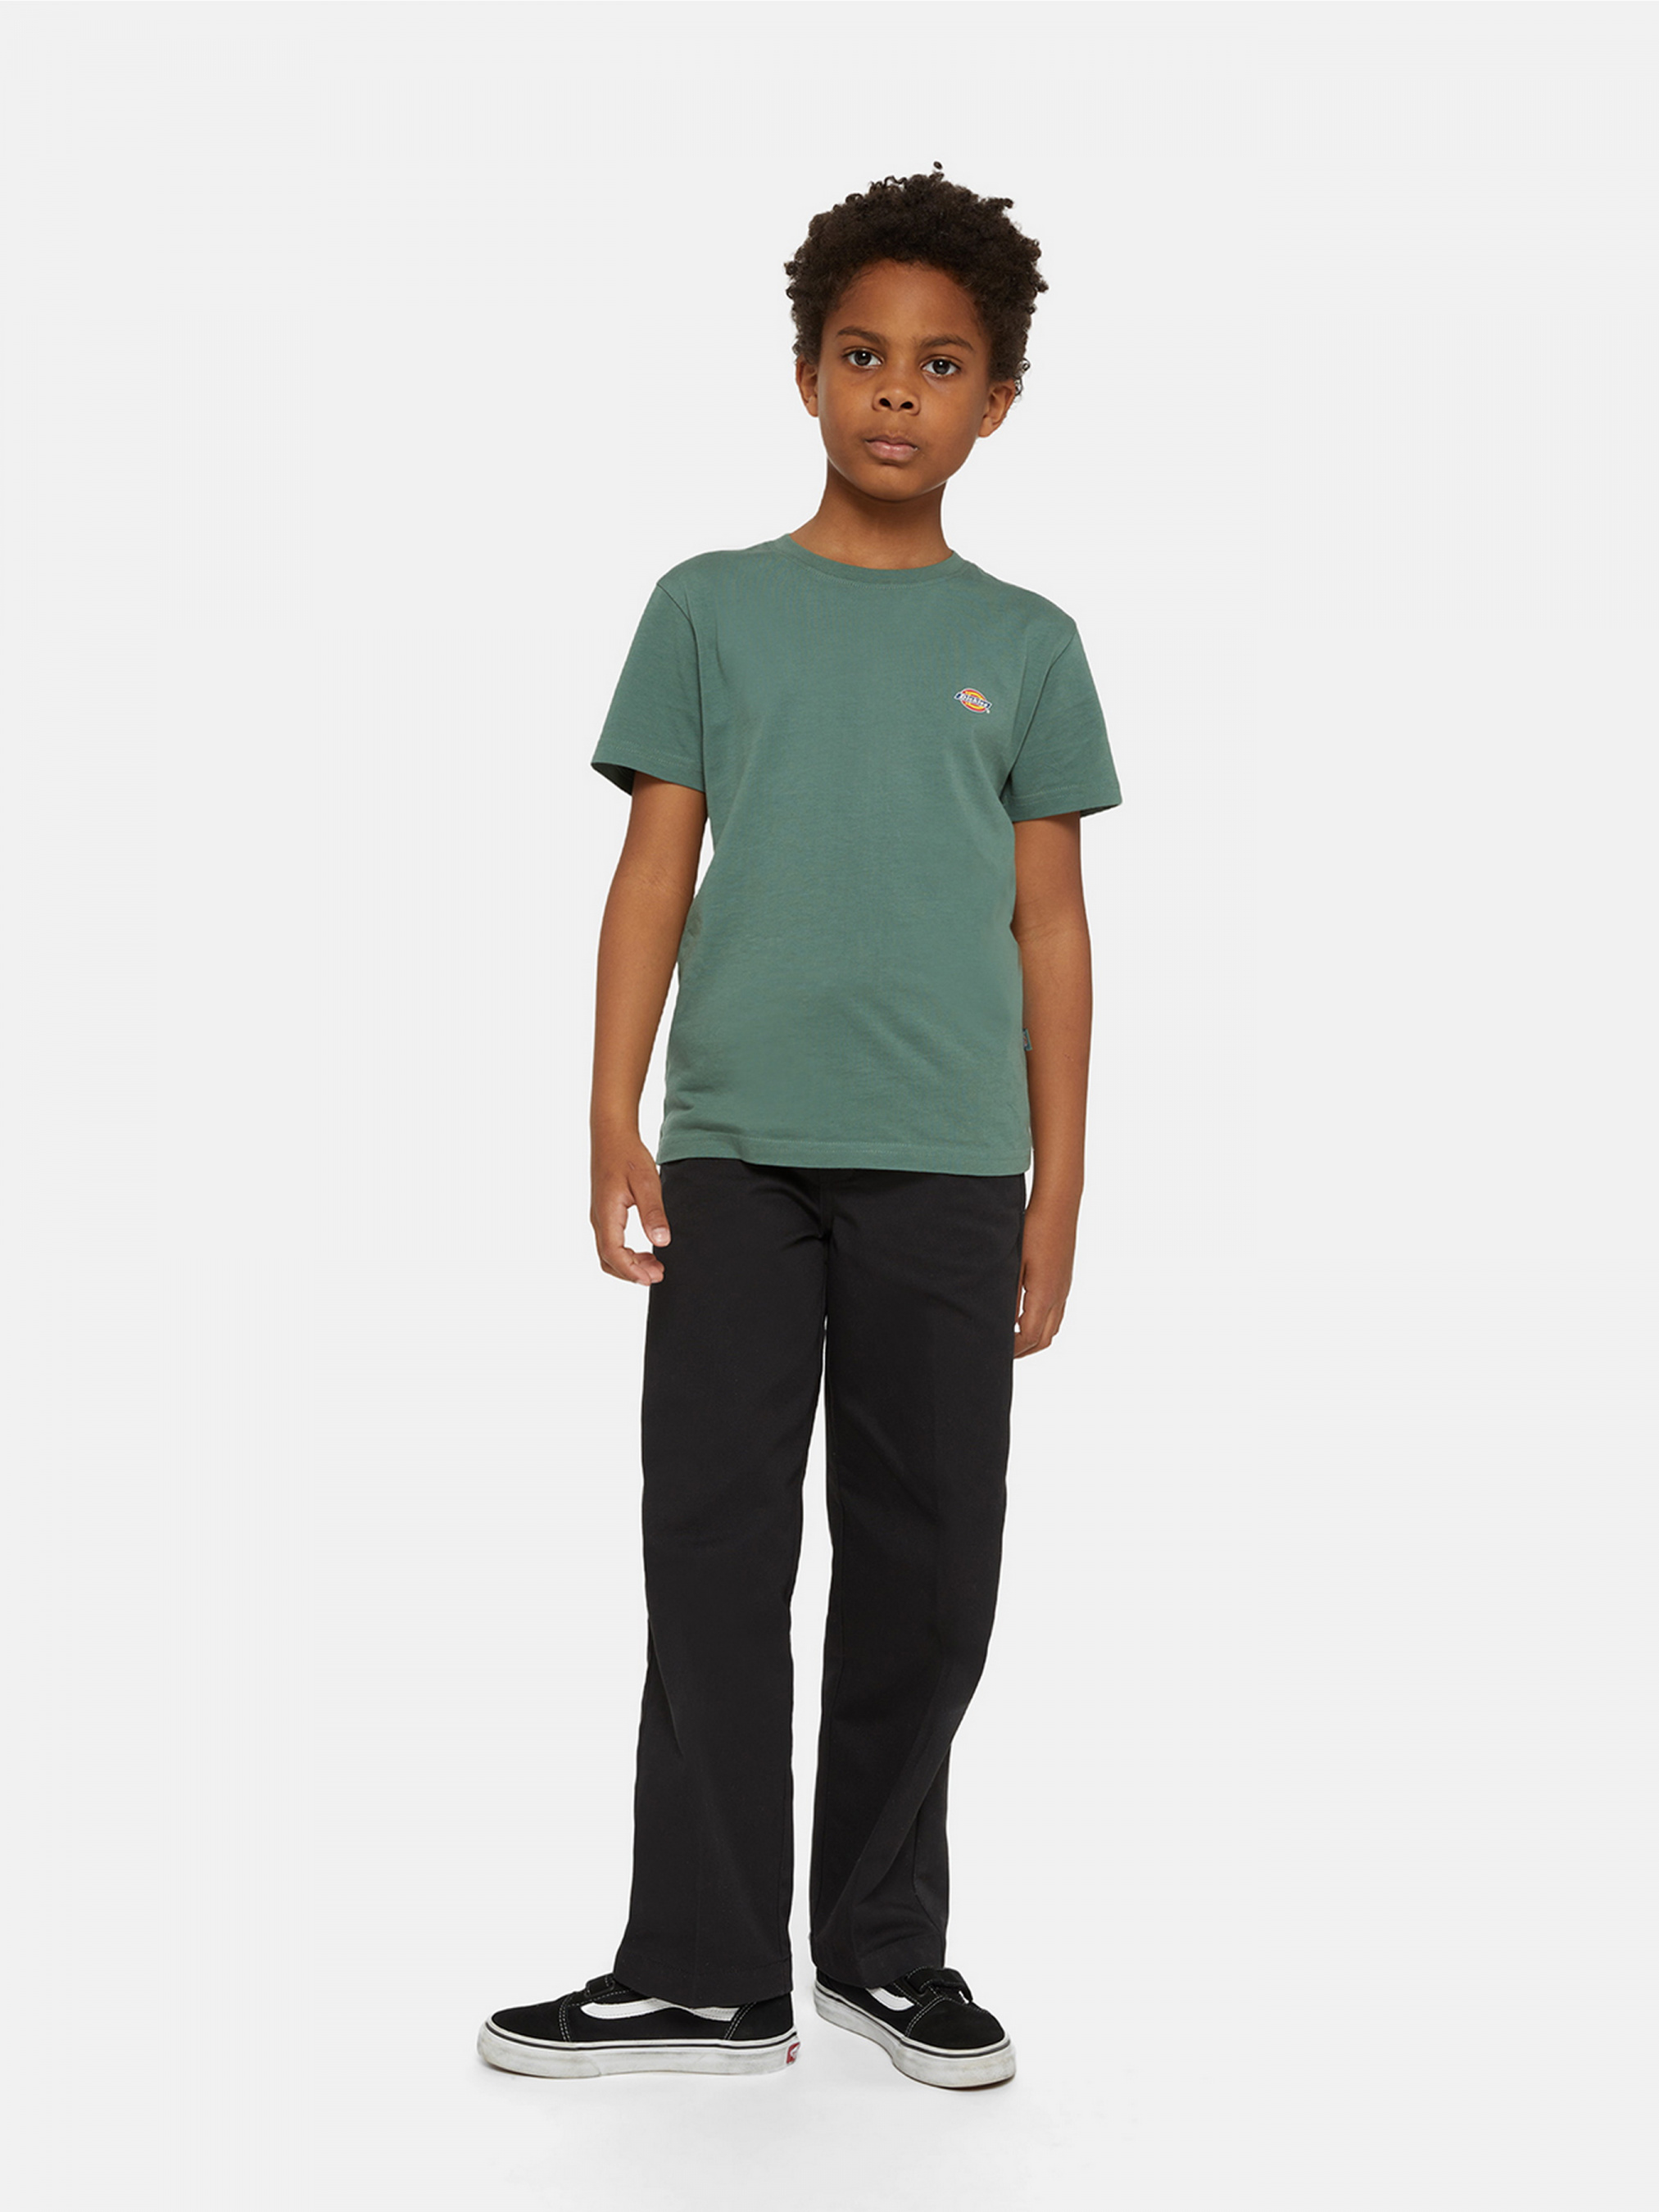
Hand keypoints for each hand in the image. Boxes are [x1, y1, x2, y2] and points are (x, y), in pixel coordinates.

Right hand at [591, 1130, 671, 1284]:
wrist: (611, 1135)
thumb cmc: (628, 1155)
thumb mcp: (647, 1182)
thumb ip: (653, 1212)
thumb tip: (662, 1242)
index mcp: (607, 1213)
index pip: (614, 1254)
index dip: (632, 1271)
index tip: (653, 1278)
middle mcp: (599, 1218)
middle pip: (608, 1259)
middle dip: (632, 1273)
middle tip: (659, 1274)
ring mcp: (599, 1216)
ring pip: (608, 1253)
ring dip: (630, 1264)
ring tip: (656, 1265)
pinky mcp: (604, 1213)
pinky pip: (611, 1242)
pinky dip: (627, 1254)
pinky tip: (647, 1250)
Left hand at [1014, 1198, 1076, 1357]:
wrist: (1059, 1206)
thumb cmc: (1033, 1229)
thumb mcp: (1014, 1262)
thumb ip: (1008, 1295)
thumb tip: (1001, 1322)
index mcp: (1044, 1295)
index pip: (1030, 1337)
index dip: (1013, 1350)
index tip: (996, 1352)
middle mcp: (1058, 1296)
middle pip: (1044, 1339)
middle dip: (1024, 1350)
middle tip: (1003, 1351)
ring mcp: (1064, 1289)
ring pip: (1053, 1327)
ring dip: (1035, 1337)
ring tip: (1012, 1336)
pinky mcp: (1065, 1280)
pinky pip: (1057, 1313)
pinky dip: (1043, 1323)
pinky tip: (1026, 1314)